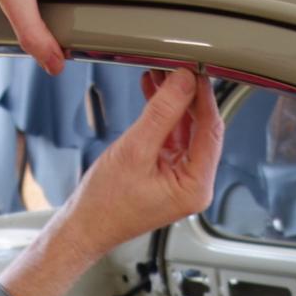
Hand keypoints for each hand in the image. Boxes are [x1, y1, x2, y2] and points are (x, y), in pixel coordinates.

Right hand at [0, 69, 224, 295]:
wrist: (84, 226)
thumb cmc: (105, 204)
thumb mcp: (135, 150)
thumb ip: (162, 113)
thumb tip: (184, 83)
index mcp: (196, 186)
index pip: (211, 131)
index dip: (203, 97)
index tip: (194, 72)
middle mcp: (195, 185)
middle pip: (201, 129)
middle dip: (186, 97)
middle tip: (175, 69)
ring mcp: (181, 180)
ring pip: (186, 130)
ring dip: (172, 103)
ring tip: (159, 75)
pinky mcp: (167, 175)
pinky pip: (172, 139)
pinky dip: (162, 117)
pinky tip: (152, 94)